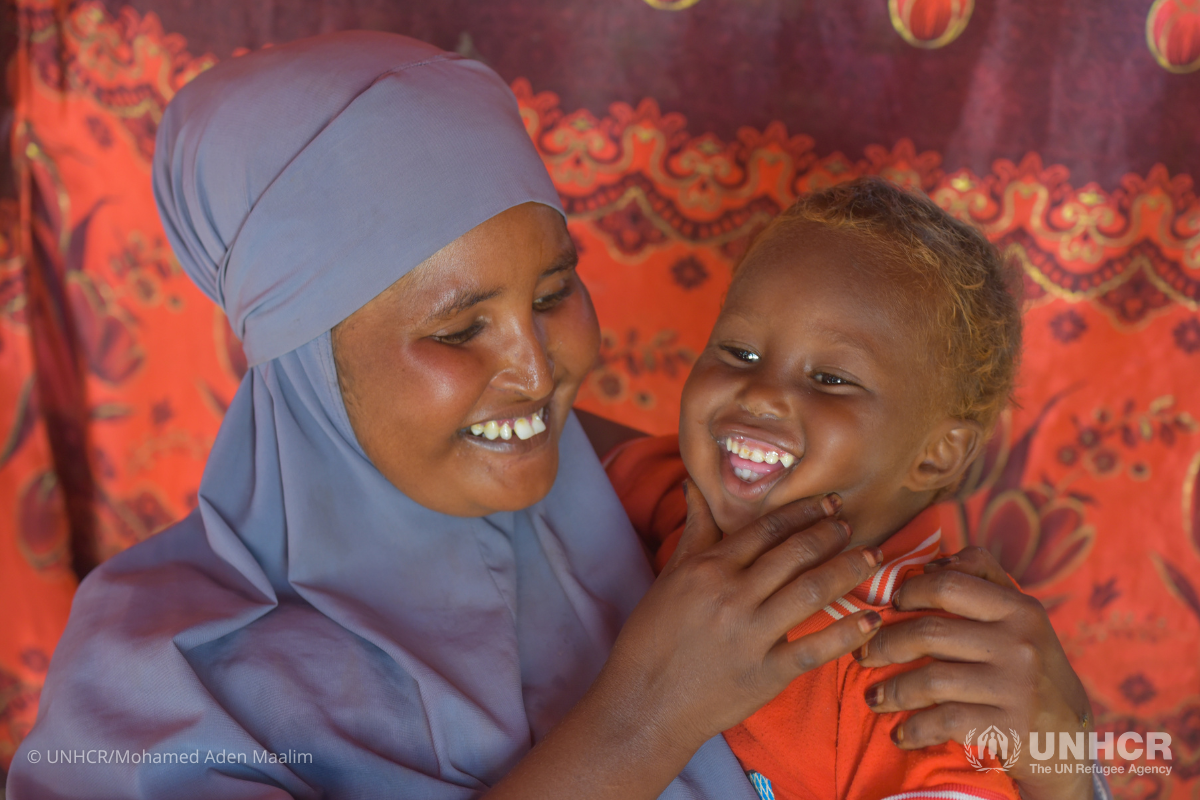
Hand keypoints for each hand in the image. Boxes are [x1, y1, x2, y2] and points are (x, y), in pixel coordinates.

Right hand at [487, 485, 883, 799]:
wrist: (643, 704)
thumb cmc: (650, 640)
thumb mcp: (668, 578)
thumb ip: (694, 533)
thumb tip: (695, 485)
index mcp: (707, 569)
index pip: (765, 529)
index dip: (802, 512)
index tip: (828, 503)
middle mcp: (732, 595)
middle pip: (794, 553)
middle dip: (830, 534)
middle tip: (852, 525)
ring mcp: (750, 635)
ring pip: (810, 591)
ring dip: (846, 570)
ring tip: (872, 558)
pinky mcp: (765, 674)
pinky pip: (814, 648)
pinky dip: (846, 632)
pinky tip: (870, 619)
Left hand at [855, 546, 1093, 799]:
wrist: (1069, 738)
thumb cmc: (1028, 668)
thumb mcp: (1020, 619)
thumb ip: (981, 581)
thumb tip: (930, 564)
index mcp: (1019, 609)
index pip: (950, 584)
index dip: (910, 591)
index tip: (890, 604)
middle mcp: (1020, 643)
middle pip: (930, 632)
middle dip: (885, 644)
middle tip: (864, 654)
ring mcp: (1016, 686)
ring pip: (931, 679)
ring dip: (892, 690)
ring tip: (874, 697)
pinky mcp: (1010, 727)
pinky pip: (944, 722)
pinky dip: (914, 729)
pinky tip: (901, 734)